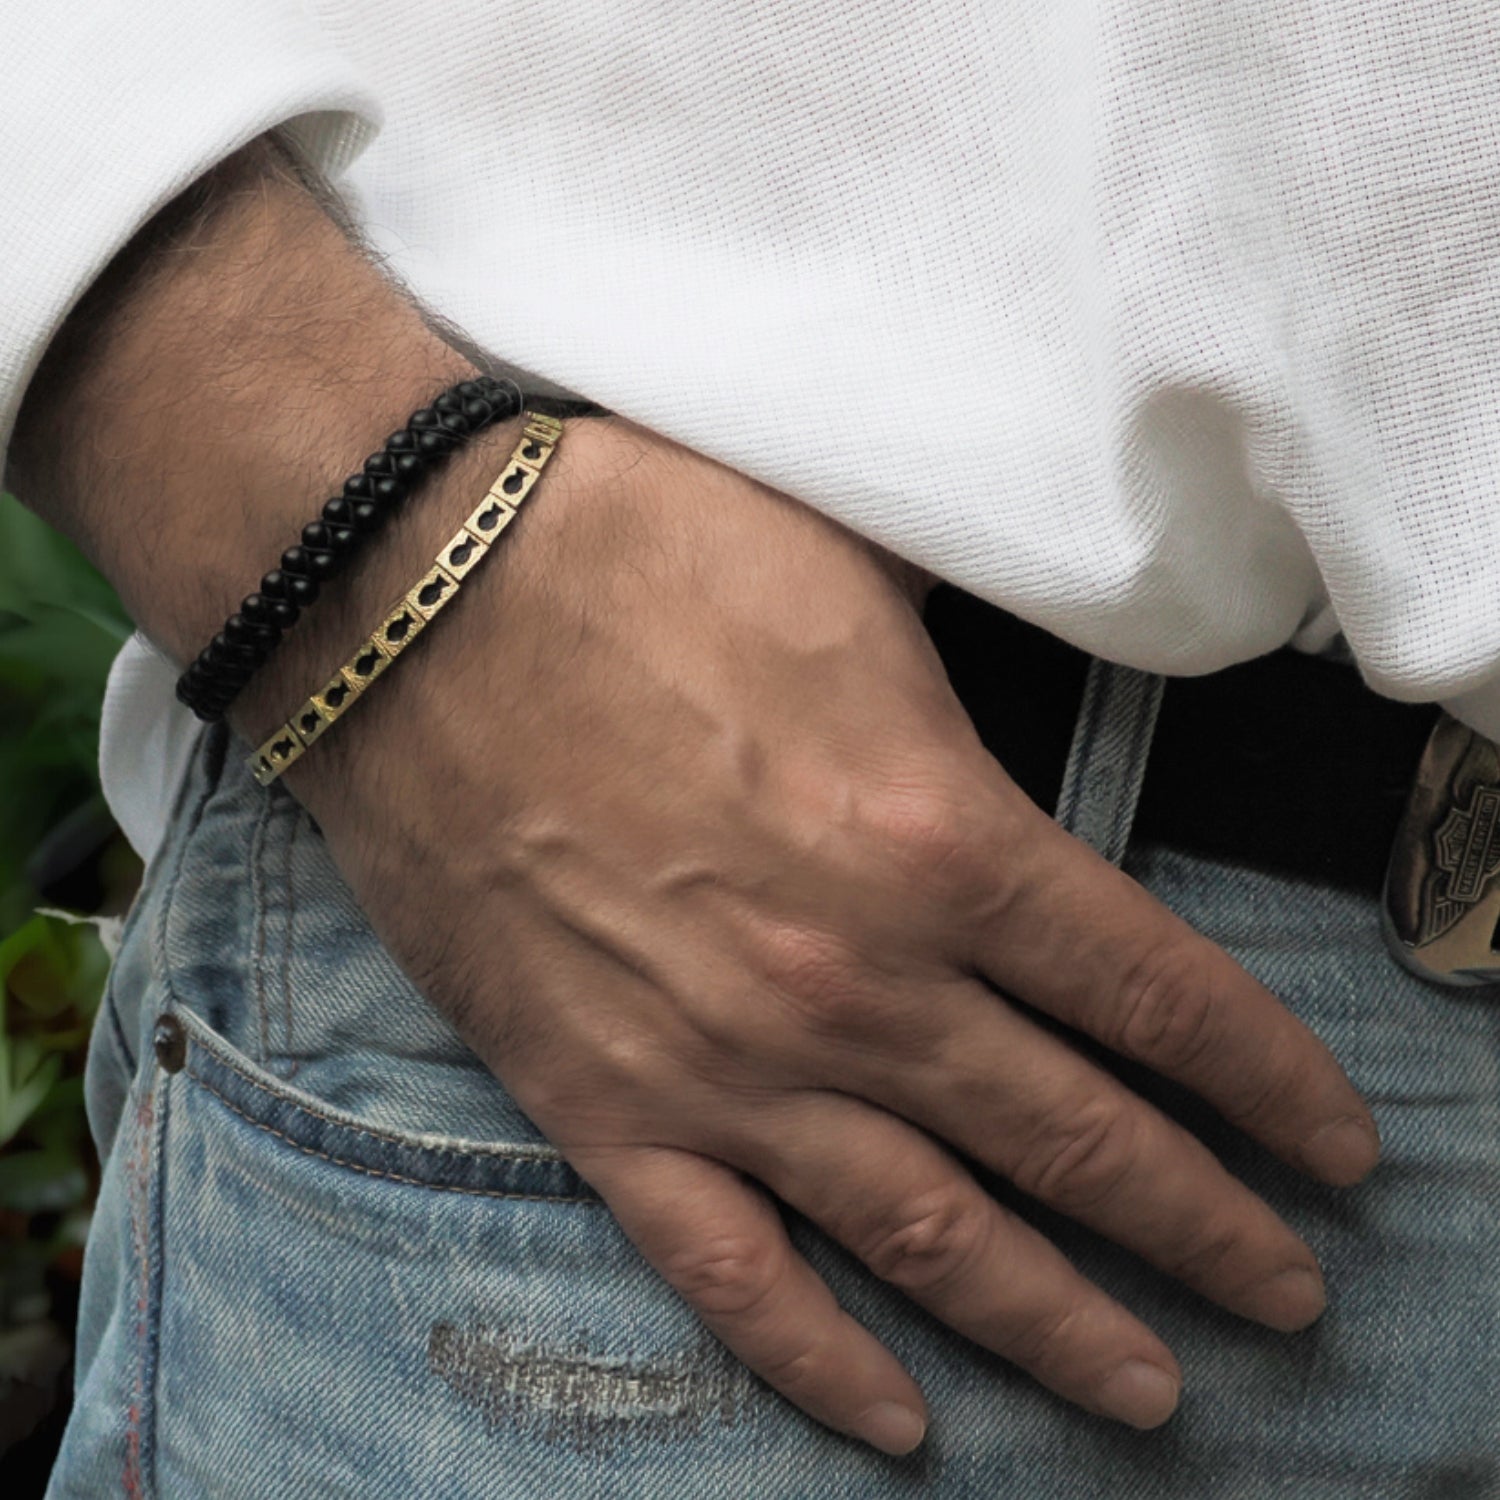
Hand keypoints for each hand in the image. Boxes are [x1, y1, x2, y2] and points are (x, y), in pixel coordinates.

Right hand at [282, 416, 1378, 1453]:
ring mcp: (722, 1062)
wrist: (409, 595)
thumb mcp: (865, 577)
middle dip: (1202, 1224)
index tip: (1335, 1149)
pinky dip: (816, 1357)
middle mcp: (853, 984)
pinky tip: (897, 1419)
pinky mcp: (596, 1099)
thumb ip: (987, 659)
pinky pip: (727, 1267)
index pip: (1156, 996)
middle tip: (1290, 1293)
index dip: (1266, 1082)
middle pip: (1072, 1138)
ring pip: (929, 1235)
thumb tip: (1076, 649)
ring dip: (1055, 1323)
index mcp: (935, 841)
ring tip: (1152, 1391)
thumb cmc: (640, 553)